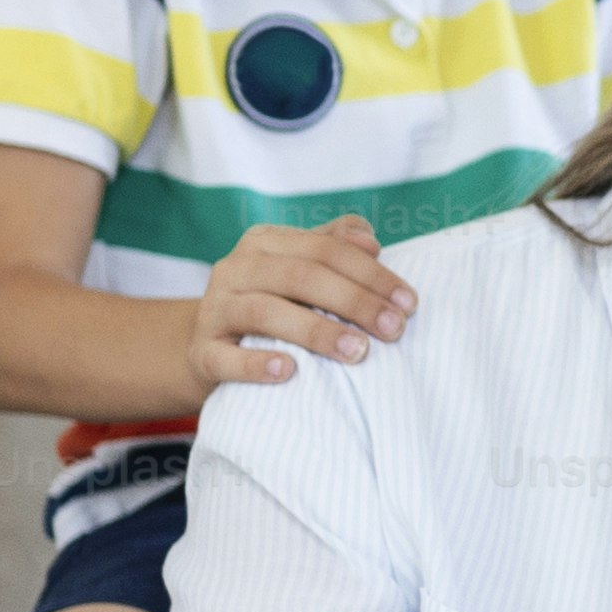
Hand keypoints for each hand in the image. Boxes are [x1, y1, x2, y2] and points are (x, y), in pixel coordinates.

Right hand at [193, 214, 412, 386]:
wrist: (208, 349)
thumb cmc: (271, 306)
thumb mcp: (298, 270)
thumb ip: (334, 247)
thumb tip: (371, 241)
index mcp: (264, 244)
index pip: (325, 249)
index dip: (371, 274)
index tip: (409, 303)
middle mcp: (235, 269)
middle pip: (301, 276)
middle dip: (355, 301)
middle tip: (394, 330)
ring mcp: (215, 310)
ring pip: (266, 312)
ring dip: (317, 332)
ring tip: (358, 352)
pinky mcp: (202, 352)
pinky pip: (226, 357)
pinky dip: (257, 364)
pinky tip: (289, 371)